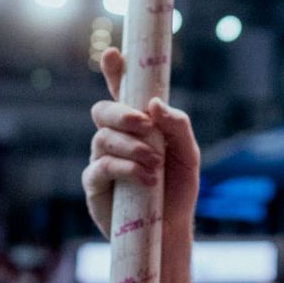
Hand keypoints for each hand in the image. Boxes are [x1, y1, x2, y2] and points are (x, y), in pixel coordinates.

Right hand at [83, 46, 200, 239]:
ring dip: (133, 147)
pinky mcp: (95, 185)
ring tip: (155, 165)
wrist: (171, 228)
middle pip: (102, 110)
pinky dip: (125, 168)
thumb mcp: (188, 153)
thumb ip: (177, 125)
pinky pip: (100, 167)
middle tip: (143, 123)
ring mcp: (102, 160)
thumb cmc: (178, 188)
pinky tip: (147, 178)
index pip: (122, 92)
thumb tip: (154, 105)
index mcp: (138, 125)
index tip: (114, 54)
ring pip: (103, 138)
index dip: (115, 71)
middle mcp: (115, 139)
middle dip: (121, 112)